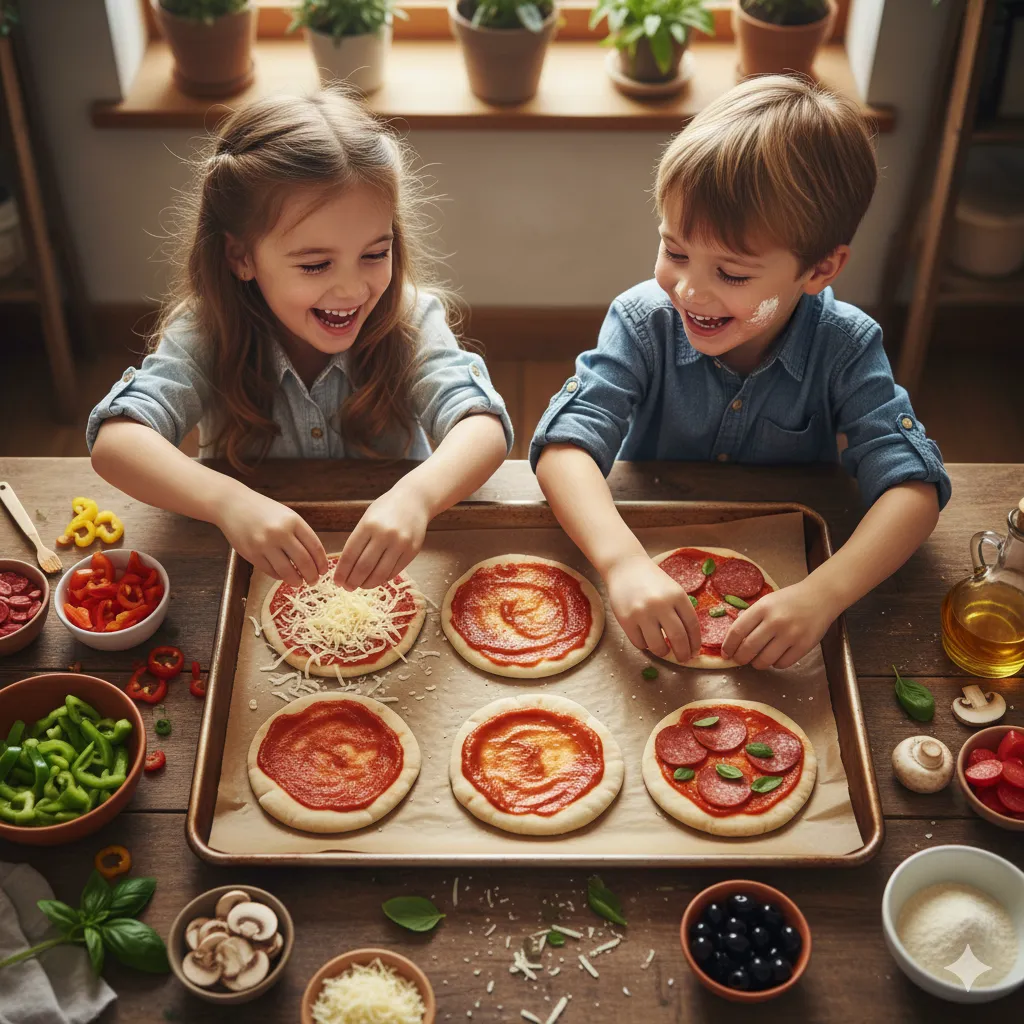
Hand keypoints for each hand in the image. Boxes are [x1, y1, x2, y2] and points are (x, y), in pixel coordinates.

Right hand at [216, 488, 327, 586]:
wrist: (232, 504)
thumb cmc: (263, 510)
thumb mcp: (286, 515)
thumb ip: (300, 534)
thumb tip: (315, 559)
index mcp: (293, 521)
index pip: (315, 547)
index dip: (322, 563)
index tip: (324, 571)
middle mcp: (280, 532)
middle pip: (304, 562)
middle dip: (312, 575)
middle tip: (314, 581)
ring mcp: (264, 544)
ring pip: (287, 571)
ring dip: (297, 580)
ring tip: (300, 582)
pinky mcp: (251, 554)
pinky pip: (271, 572)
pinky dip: (280, 576)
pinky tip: (283, 575)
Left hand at [334, 481, 429, 590]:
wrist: (415, 500)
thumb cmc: (386, 509)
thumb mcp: (367, 519)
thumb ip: (358, 540)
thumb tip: (347, 568)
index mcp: (368, 525)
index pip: (350, 555)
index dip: (342, 572)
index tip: (337, 582)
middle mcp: (384, 534)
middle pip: (363, 567)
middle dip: (352, 581)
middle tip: (347, 587)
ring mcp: (400, 543)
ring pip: (380, 573)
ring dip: (367, 584)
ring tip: (361, 586)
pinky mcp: (412, 551)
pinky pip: (394, 571)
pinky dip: (382, 579)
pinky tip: (376, 579)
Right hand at [606, 552, 700, 661]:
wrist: (625, 568)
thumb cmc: (652, 581)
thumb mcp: (672, 590)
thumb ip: (681, 611)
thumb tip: (689, 642)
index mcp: (677, 595)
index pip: (692, 625)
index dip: (695, 642)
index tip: (694, 651)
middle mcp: (660, 604)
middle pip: (678, 638)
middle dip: (683, 654)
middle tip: (683, 659)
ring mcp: (642, 612)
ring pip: (657, 646)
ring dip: (663, 652)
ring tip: (662, 650)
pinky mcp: (626, 620)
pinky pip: (639, 643)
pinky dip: (645, 645)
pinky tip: (646, 638)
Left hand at [721, 580, 835, 669]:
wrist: (820, 597)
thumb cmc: (790, 600)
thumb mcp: (767, 601)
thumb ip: (751, 618)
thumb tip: (733, 640)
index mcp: (762, 607)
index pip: (737, 631)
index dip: (728, 646)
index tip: (725, 654)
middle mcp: (775, 621)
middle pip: (748, 648)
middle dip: (740, 658)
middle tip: (740, 660)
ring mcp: (791, 634)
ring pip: (765, 660)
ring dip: (757, 664)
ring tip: (757, 660)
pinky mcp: (804, 645)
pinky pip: (782, 664)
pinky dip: (775, 664)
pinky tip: (776, 657)